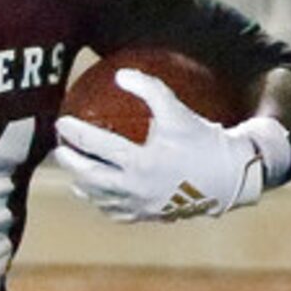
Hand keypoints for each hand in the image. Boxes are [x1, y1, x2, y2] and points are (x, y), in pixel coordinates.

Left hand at [55, 70, 267, 222]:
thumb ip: (150, 89)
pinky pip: (117, 212)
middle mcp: (135, 187)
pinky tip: (100, 195)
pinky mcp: (149, 216)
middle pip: (90, 176)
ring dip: (83, 185)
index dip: (74, 133)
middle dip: (70, 162)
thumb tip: (121, 74)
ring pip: (100, 198)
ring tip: (75, 175)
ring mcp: (140, 205)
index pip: (95, 145)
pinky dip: (103, 202)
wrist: (230, 177)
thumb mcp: (178, 111)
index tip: (61, 122)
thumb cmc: (204, 140)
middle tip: (59, 149)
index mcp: (139, 162)